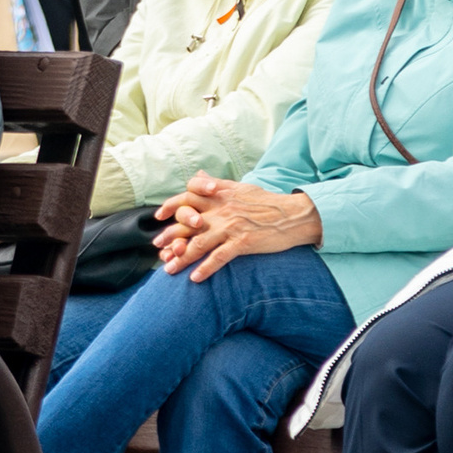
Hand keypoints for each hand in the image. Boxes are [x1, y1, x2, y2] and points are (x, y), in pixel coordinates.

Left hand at [154, 173, 321, 282]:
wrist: (295, 215)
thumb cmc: (267, 202)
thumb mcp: (240, 187)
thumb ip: (216, 183)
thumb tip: (198, 174)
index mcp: (219, 195)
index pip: (187, 196)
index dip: (171, 206)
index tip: (159, 217)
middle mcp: (221, 210)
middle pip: (186, 223)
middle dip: (170, 237)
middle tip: (158, 249)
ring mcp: (230, 227)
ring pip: (197, 244)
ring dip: (181, 259)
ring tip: (169, 270)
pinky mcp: (242, 242)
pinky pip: (218, 258)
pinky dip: (205, 269)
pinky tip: (195, 279)